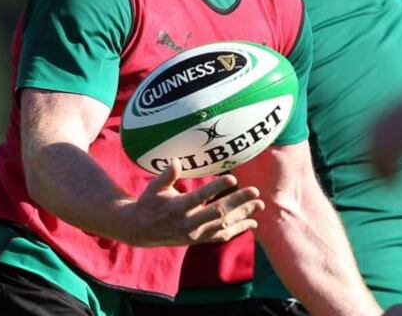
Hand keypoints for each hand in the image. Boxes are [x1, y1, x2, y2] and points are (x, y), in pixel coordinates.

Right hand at [122, 159, 264, 246]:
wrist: (141, 231)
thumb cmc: (150, 202)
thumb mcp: (154, 187)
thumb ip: (167, 174)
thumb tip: (176, 161)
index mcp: (177, 208)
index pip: (200, 197)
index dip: (216, 188)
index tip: (232, 179)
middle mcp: (188, 223)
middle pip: (218, 212)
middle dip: (238, 202)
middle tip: (255, 190)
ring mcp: (195, 234)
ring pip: (224, 225)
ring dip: (243, 215)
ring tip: (260, 204)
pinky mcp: (199, 240)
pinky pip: (222, 236)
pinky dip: (238, 230)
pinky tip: (252, 223)